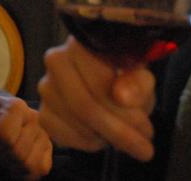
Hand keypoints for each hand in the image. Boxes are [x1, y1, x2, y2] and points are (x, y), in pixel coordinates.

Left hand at [0, 95, 52, 178]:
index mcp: (16, 106)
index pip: (6, 138)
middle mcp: (34, 118)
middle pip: (18, 153)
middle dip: (2, 155)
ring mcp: (43, 133)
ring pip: (30, 164)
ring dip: (13, 165)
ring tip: (5, 154)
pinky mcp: (48, 147)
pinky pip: (41, 169)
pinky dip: (26, 171)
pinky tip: (15, 161)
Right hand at [36, 37, 155, 160]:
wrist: (108, 83)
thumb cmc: (126, 77)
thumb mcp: (142, 78)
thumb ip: (138, 83)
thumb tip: (121, 96)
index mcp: (81, 44)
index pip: (98, 83)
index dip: (125, 112)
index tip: (148, 130)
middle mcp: (55, 61)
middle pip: (84, 106)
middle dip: (118, 132)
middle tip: (143, 147)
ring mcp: (46, 88)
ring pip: (78, 124)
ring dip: (107, 138)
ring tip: (126, 137)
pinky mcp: (43, 113)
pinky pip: (65, 137)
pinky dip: (90, 143)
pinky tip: (103, 136)